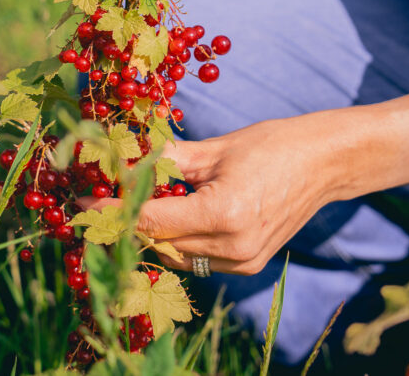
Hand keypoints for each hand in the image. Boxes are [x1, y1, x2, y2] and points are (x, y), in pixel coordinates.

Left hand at [81, 109, 371, 274]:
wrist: (327, 164)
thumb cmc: (274, 144)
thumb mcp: (216, 148)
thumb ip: (167, 160)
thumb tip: (121, 159)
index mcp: (223, 214)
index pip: (150, 220)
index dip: (111, 212)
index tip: (80, 203)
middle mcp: (232, 247)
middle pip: (158, 242)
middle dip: (125, 221)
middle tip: (99, 200)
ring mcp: (242, 261)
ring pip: (174, 254)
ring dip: (150, 232)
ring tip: (131, 203)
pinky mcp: (248, 265)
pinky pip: (196, 258)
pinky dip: (177, 238)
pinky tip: (169, 213)